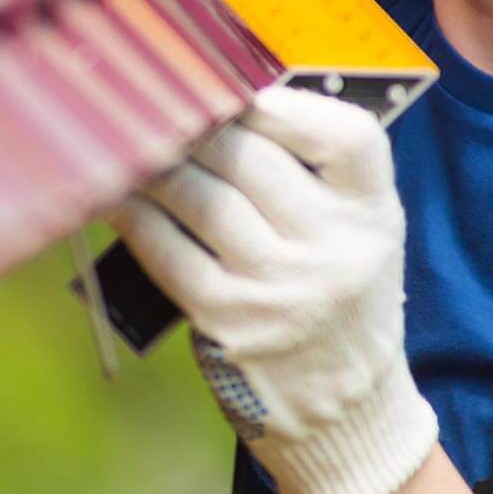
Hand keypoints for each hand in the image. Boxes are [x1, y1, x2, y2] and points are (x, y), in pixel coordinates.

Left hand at [112, 86, 437, 493]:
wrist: (342, 406)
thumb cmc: (337, 291)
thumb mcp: (357, 230)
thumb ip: (315, 168)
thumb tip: (224, 93)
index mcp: (375, 214)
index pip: (346, 137)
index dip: (285, 104)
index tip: (238, 87)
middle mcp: (335, 250)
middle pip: (252, 158)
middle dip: (197, 123)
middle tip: (158, 100)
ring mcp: (280, 289)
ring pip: (202, 198)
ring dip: (156, 163)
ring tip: (131, 139)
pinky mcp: (229, 322)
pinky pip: (168, 250)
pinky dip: (136, 215)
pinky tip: (117, 195)